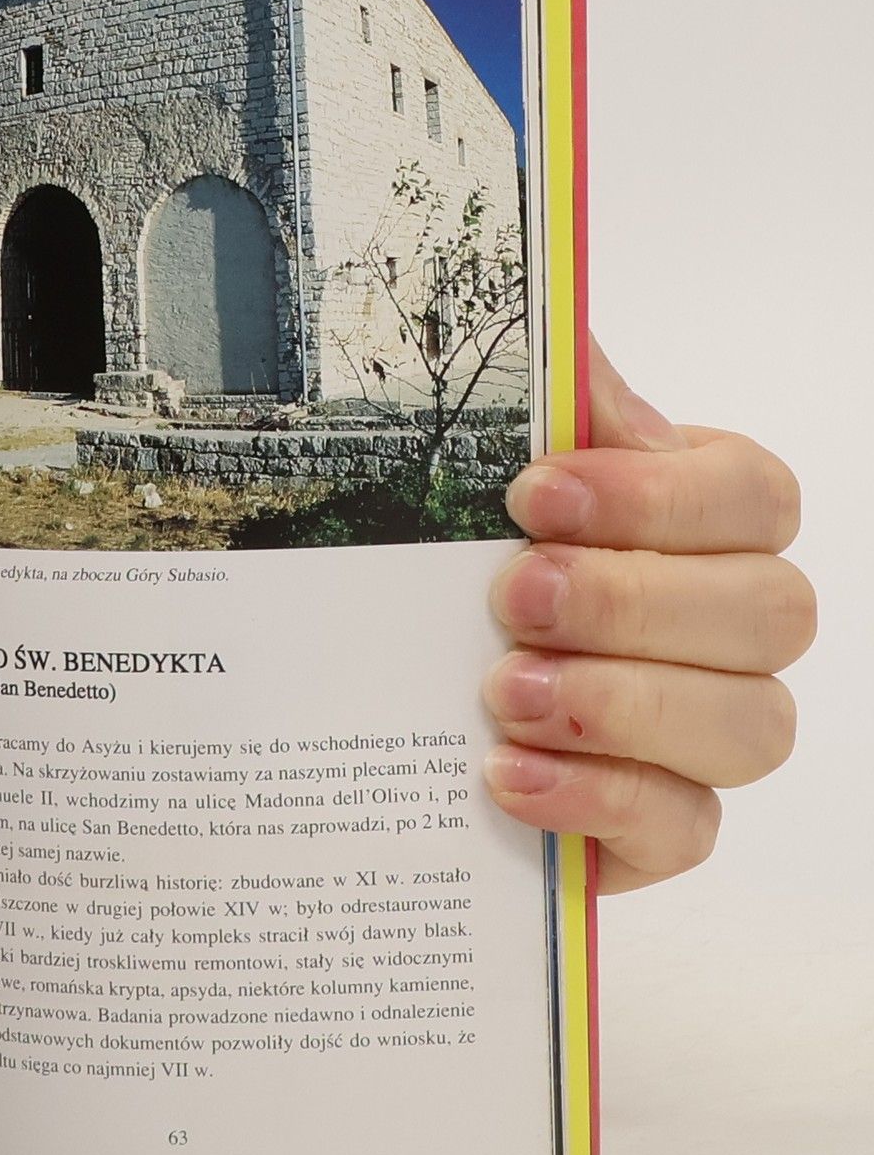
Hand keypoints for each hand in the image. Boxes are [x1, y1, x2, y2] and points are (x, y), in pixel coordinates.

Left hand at [481, 342, 813, 891]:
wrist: (384, 702)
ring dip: (624, 704)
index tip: (533, 495)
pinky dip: (599, 797)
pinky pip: (686, 825)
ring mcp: (704, 734)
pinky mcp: (661, 826)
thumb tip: (553, 328)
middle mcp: (726, 627)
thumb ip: (528, 409)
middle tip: (510, 597)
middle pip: (770, 614)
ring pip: (751, 725)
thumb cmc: (446, 573)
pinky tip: (506, 775)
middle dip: (633, 601)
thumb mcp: (463, 481)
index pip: (752, 497)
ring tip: (502, 693)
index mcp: (698, 522)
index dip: (658, 497)